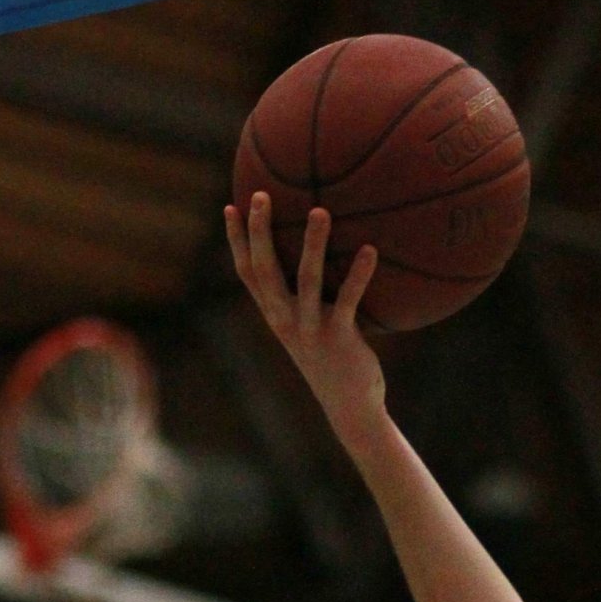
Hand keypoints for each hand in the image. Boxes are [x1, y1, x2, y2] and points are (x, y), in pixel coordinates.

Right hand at [226, 195, 387, 454]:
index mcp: (275, 315)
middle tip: (261, 195)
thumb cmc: (335, 361)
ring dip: (312, 243)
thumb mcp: (313, 327)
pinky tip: (370, 249)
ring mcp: (310, 329)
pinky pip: (347, 299)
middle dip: (259, 231)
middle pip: (265, 269)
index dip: (236, 241)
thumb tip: (318, 257)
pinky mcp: (338, 338)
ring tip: (320, 210)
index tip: (230, 206)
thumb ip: (309, 296)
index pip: (247, 273)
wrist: (350, 407)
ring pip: (306, 279)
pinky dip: (358, 274)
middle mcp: (285, 320)